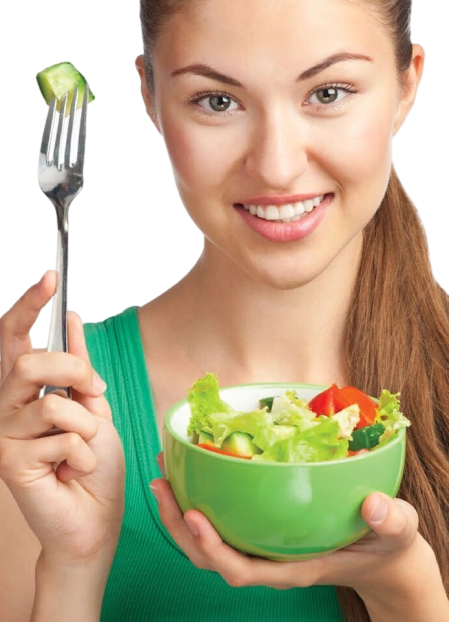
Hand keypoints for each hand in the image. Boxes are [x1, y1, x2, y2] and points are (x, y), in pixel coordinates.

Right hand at [0, 269, 125, 566]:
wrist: (96, 515)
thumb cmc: (95, 461)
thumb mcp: (94, 403)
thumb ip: (79, 365)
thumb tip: (72, 318)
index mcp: (27, 387)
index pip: (14, 337)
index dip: (28, 304)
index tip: (50, 276)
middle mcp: (7, 405)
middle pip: (30, 361)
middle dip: (75, 372)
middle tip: (96, 392)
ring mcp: (4, 434)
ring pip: (50, 402)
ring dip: (85, 424)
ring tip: (85, 446)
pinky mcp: (9, 462)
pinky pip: (58, 439)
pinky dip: (83, 453)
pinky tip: (75, 470)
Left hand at [151, 451, 436, 598]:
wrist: (388, 559)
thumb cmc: (389, 545)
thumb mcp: (399, 532)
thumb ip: (391, 521)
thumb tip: (375, 504)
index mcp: (295, 568)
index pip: (243, 570)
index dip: (213, 548)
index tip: (194, 515)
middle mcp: (273, 561)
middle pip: (211, 557)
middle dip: (179, 524)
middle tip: (160, 481)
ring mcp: (268, 548)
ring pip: (211, 541)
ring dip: (182, 511)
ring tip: (164, 472)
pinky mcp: (268, 531)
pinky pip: (227, 522)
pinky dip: (206, 499)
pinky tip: (199, 470)